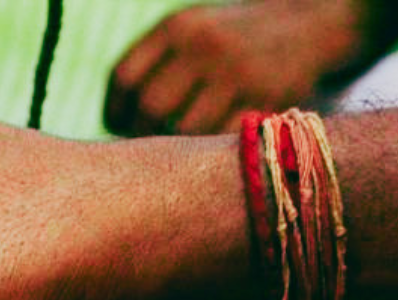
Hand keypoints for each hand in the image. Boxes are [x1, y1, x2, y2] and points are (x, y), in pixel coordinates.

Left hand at [106, 0, 374, 135]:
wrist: (310, 23)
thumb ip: (150, 68)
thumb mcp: (189, 34)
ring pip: (184, 130)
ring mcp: (238, 70)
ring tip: (181, 147)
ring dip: (177, 147)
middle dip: (143, 136)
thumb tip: (115, 127)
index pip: (124, 79)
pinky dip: (210, 149)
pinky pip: (221, 139)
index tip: (122, 128)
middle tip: (150, 147)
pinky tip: (211, 147)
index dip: (116, 113)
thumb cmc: (231, 42)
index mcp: (177, 27)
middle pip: (150, 108)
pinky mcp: (268, 96)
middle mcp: (205, 44)